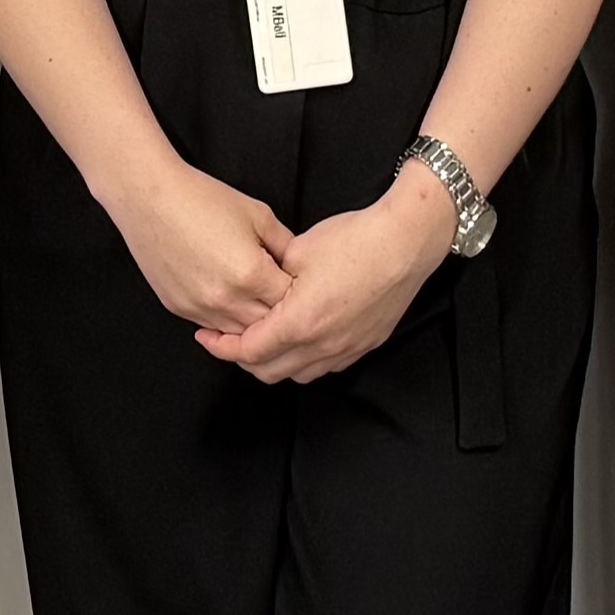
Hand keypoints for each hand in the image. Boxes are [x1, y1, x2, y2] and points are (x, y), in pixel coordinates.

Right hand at [103, 150, 300, 335]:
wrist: (150, 198)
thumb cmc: (201, 200)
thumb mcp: (258, 215)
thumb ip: (286, 246)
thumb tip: (299, 266)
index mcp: (251, 274)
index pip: (291, 302)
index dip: (299, 293)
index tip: (300, 284)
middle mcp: (226, 299)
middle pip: (268, 325)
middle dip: (279, 313)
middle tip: (283, 297)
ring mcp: (200, 308)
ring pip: (239, 333)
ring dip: (252, 321)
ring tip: (257, 300)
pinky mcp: (180, 308)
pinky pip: (212, 326)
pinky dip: (225, 319)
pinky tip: (231, 300)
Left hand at [200, 171, 457, 384]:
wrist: (406, 241)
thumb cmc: (354, 240)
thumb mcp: (298, 251)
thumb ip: (270, 279)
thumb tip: (256, 287)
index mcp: (298, 323)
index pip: (247, 351)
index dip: (221, 346)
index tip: (208, 335)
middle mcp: (322, 345)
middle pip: (268, 371)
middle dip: (243, 358)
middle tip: (229, 337)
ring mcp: (346, 349)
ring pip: (298, 374)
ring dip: (275, 362)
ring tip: (263, 338)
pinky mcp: (365, 345)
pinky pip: (326, 366)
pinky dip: (304, 359)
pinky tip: (301, 337)